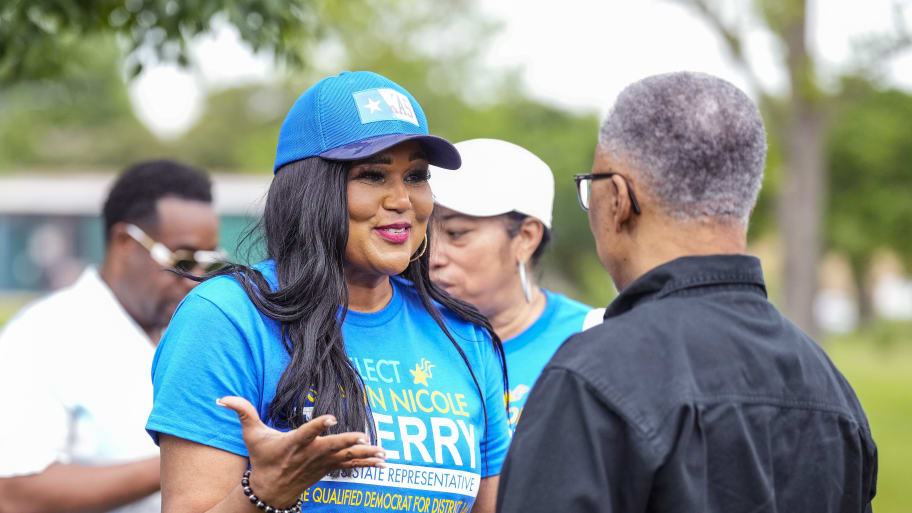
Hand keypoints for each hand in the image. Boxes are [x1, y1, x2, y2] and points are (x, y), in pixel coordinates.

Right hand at [217, 396, 384, 507]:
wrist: (270, 491)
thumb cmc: (263, 459)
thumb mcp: (251, 435)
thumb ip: (242, 412)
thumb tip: (222, 398)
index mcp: (292, 443)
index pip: (306, 433)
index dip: (318, 426)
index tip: (331, 418)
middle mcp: (309, 454)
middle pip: (330, 447)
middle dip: (346, 441)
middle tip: (362, 436)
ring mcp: (321, 463)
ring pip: (345, 457)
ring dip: (365, 454)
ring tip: (383, 452)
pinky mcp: (328, 468)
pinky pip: (350, 465)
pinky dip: (366, 463)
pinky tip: (383, 461)